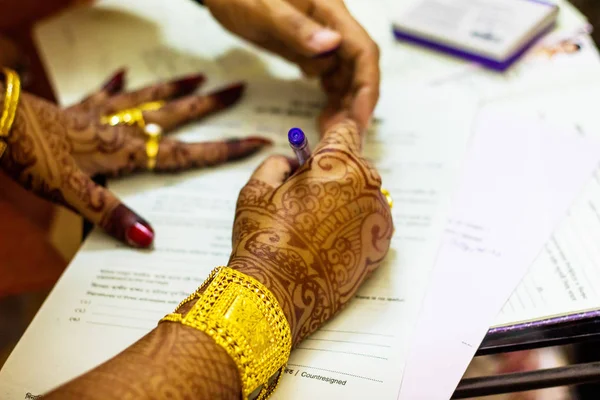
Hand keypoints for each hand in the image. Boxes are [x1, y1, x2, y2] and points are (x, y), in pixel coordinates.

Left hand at [0, 69, 270, 247]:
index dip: (225, 148)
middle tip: (239, 89)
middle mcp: (122, 128)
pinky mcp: (79, 108)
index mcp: (128, 151)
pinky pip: (104, 92)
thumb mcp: (71, 192)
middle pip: (175, 115)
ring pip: (148, 98)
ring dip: (175, 88)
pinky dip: (117, 83)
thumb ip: (111, 215)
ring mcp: (102, 114)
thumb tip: (152, 241)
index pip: (188, 152)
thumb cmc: (31, 155)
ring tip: (199, 77)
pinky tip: (125, 73)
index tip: (258, 140)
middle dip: (210, 105)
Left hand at [204, 0, 379, 132]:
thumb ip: (295, 28)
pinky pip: (329, 77)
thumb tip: (331, 45)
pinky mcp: (308, 51)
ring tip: (330, 132)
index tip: (359, 118)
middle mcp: (332, 26)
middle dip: (355, 103)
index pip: (362, 51)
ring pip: (345, 77)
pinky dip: (330, 99)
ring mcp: (321, 40)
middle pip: (358, 69)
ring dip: (343, 106)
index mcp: (329, 12)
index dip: (366, 87)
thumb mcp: (263, 9)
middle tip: (342, 136)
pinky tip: (324, 117)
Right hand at [228, 120, 392, 343]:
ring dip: (342, 199)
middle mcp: (368, 185)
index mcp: (338, 163)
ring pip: (361, 193)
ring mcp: (378, 217)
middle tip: (304, 196)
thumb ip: (278, 163)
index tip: (320, 145)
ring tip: (312, 225)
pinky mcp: (382, 245)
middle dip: (332, 172)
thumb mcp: (257, 189)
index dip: (330, 135)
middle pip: (354, 163)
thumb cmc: (263, 238)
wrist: (278, 295)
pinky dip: (352, 223)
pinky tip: (326, 241)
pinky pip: (368, 220)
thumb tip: (293, 162)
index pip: (345, 130)